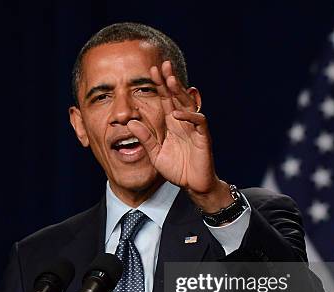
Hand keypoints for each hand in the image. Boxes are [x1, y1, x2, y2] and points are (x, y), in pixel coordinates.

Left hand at [127, 60, 232, 211]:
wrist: (193, 185)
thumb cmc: (177, 169)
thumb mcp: (155, 154)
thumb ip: (145, 139)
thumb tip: (130, 124)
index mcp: (172, 124)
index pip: (166, 100)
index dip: (160, 86)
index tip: (151, 71)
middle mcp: (183, 122)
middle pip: (177, 97)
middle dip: (170, 81)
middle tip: (162, 65)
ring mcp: (194, 128)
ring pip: (188, 105)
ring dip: (179, 92)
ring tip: (170, 80)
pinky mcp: (203, 138)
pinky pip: (199, 122)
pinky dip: (189, 117)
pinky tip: (177, 113)